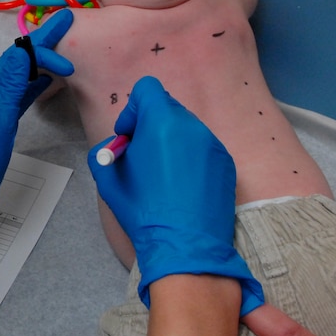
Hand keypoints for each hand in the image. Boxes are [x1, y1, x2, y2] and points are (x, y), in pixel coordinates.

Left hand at [0, 9, 73, 252]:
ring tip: (62, 46)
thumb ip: (10, 88)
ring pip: (21, 74)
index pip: (18, 56)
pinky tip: (46, 82)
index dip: (43, 47)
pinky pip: (21, 94)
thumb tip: (22, 50)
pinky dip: (35, 83)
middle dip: (43, 41)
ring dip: (41, 58)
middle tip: (67, 21)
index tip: (70, 54)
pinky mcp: (0, 122)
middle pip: (19, 59)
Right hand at [88, 76, 262, 311]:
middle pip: (168, 107)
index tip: (129, 137)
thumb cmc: (143, 209)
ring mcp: (214, 145)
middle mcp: (192, 127)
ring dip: (171, 141)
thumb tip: (118, 147)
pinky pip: (203, 148)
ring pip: (186, 128)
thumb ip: (108, 151)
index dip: (132, 109)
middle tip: (142, 156)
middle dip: (151, 125)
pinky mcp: (227, 164)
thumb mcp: (108, 178)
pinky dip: (190, 158)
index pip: (147, 89)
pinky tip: (183, 187)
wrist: (185, 246)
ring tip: (163, 175)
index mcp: (162, 123)